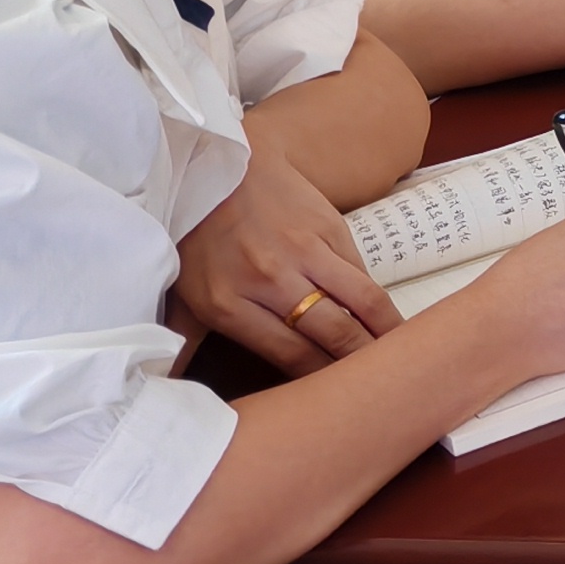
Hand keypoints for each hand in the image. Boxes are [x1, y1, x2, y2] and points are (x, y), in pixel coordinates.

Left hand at [176, 147, 396, 377]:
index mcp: (230, 304)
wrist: (220, 168)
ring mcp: (304, 250)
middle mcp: (270, 279)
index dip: (322, 379)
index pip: (291, 354)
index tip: (339, 395)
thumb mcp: (180, 295)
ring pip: (360, 300)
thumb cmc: (196, 237)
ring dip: (384, 329)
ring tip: (398, 350)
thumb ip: (182, 343)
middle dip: (361, 360)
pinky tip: (383, 315)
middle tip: (382, 379)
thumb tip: (166, 391)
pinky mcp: (329, 227)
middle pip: (333, 332)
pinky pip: (360, 270)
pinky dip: (373, 296)